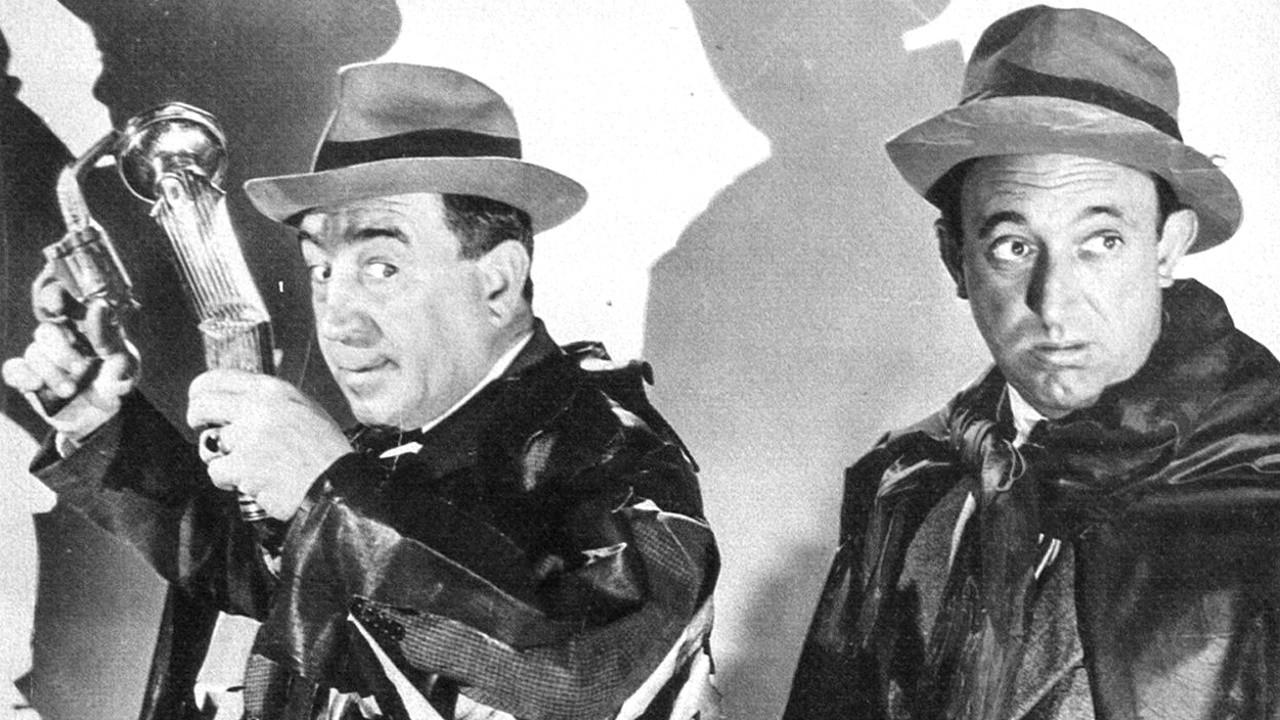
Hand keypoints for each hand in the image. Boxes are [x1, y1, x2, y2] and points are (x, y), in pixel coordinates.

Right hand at [1, 270, 139, 440]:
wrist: (103, 414)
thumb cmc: (116, 379)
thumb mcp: (123, 362)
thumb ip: (110, 338)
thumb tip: (98, 308)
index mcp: (82, 325)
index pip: (62, 300)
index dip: (54, 297)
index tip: (58, 304)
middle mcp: (59, 337)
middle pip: (47, 331)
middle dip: (62, 350)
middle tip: (81, 368)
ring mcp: (43, 357)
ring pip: (34, 353)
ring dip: (52, 372)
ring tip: (71, 391)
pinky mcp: (29, 377)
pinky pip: (14, 369)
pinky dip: (23, 375)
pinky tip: (36, 385)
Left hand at [187, 369, 352, 519]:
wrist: (336, 483)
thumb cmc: (324, 452)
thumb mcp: (304, 409)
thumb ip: (271, 400)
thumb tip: (237, 396)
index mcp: (274, 390)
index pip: (218, 378)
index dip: (201, 391)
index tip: (198, 401)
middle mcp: (259, 407)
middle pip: (202, 405)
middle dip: (197, 419)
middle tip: (205, 431)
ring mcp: (249, 436)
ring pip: (209, 443)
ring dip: (220, 457)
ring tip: (245, 465)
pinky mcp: (243, 465)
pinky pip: (216, 471)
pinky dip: (230, 481)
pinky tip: (252, 481)